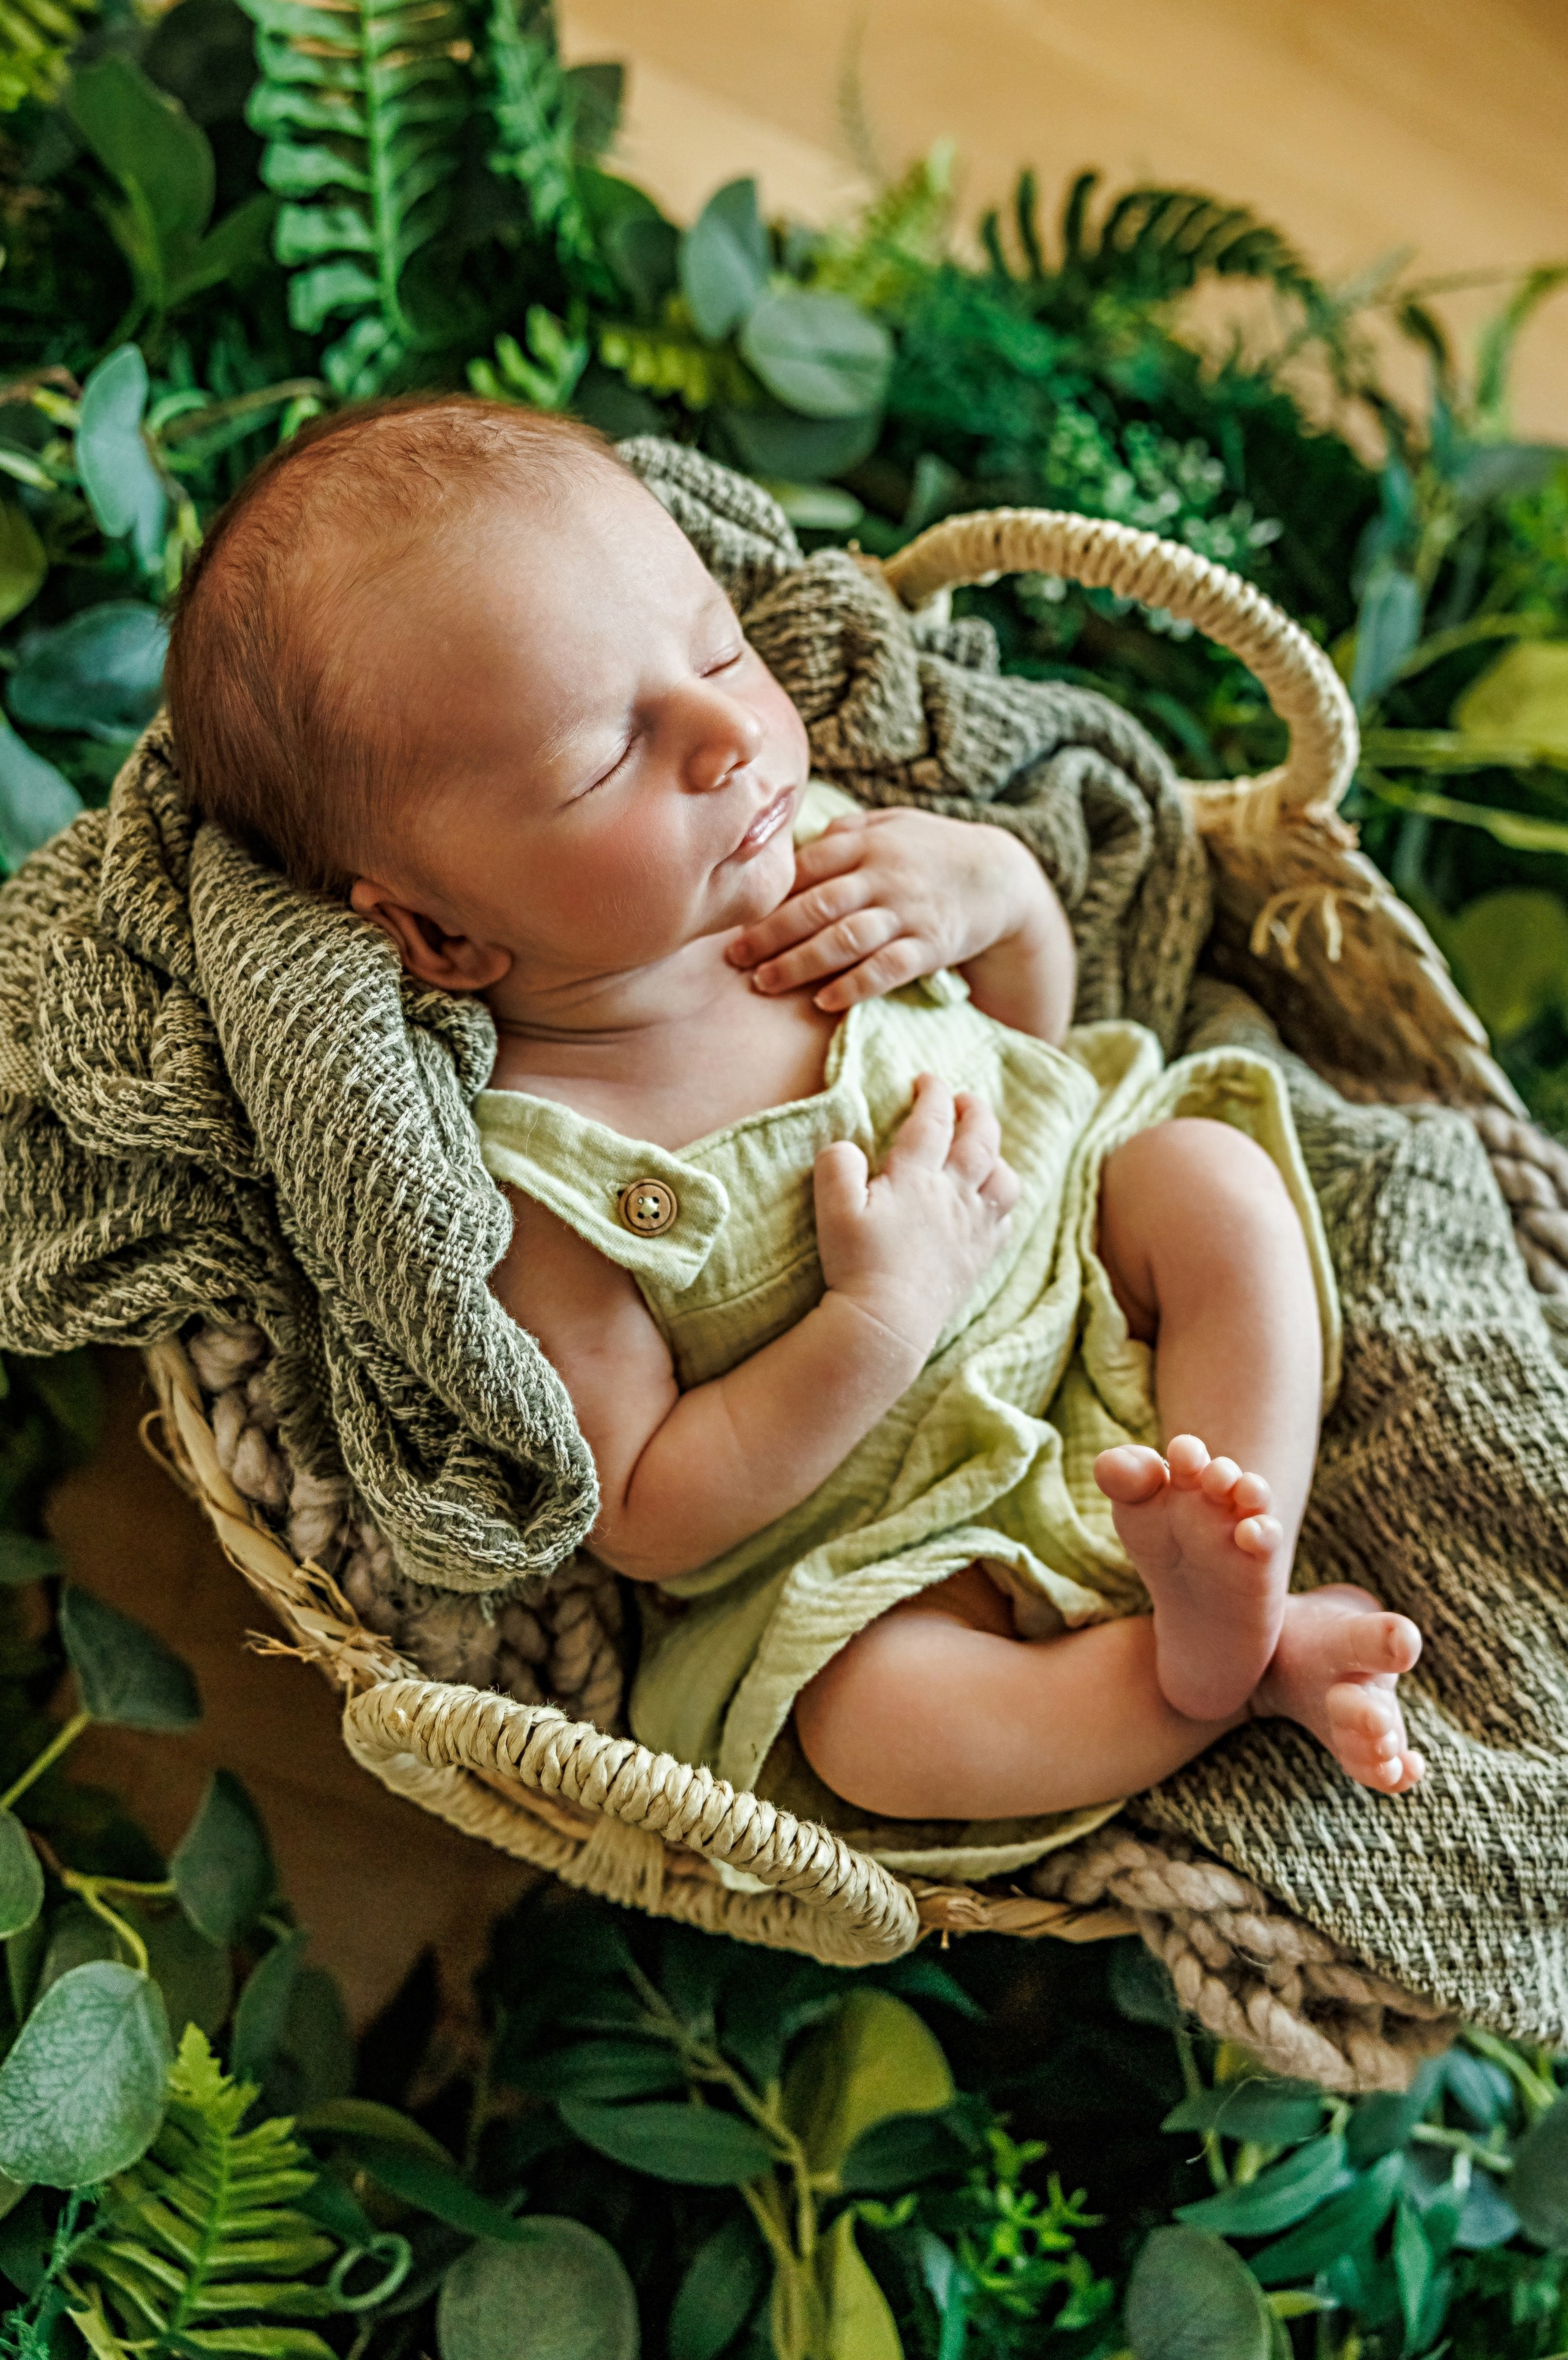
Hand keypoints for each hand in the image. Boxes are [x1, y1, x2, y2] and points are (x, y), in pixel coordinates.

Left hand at [728, 808, 1050, 1012]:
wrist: (1000, 877)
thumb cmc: (932, 850)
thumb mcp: (893, 825)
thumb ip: (847, 833)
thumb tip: (797, 842)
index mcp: (868, 844)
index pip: (807, 867)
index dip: (770, 894)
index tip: (735, 915)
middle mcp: (884, 876)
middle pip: (817, 906)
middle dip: (771, 934)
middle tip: (735, 957)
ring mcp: (908, 913)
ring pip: (845, 940)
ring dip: (800, 964)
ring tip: (765, 983)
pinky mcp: (930, 946)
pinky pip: (887, 969)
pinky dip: (854, 986)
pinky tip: (824, 1000)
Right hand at [814, 1074, 1019, 1360]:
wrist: (887, 1324)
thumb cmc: (856, 1265)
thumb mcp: (832, 1209)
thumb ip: (837, 1165)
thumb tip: (847, 1146)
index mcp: (917, 1177)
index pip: (933, 1120)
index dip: (933, 1093)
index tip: (927, 1080)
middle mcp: (953, 1195)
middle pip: (981, 1140)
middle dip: (976, 1112)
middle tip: (965, 1100)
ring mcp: (972, 1227)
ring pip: (1004, 1179)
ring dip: (997, 1157)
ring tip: (983, 1151)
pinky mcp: (979, 1258)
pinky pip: (1004, 1221)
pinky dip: (1001, 1203)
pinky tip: (989, 1203)